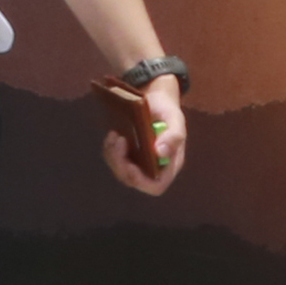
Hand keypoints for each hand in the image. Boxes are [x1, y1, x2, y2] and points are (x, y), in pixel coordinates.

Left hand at [102, 72, 189, 198]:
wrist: (154, 98)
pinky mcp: (127, 154)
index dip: (142, 181)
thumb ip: (173, 136)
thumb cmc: (167, 108)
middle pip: (133, 180)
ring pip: (120, 170)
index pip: (156, 185)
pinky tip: (113, 134)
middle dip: (121, 164)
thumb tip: (160, 153)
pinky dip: (110, 149)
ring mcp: (138, 162)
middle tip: (119, 140)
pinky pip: (114, 159)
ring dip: (113, 155)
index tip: (130, 166)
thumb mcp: (175, 118)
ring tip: (115, 135)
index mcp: (169, 163)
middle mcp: (153, 167)